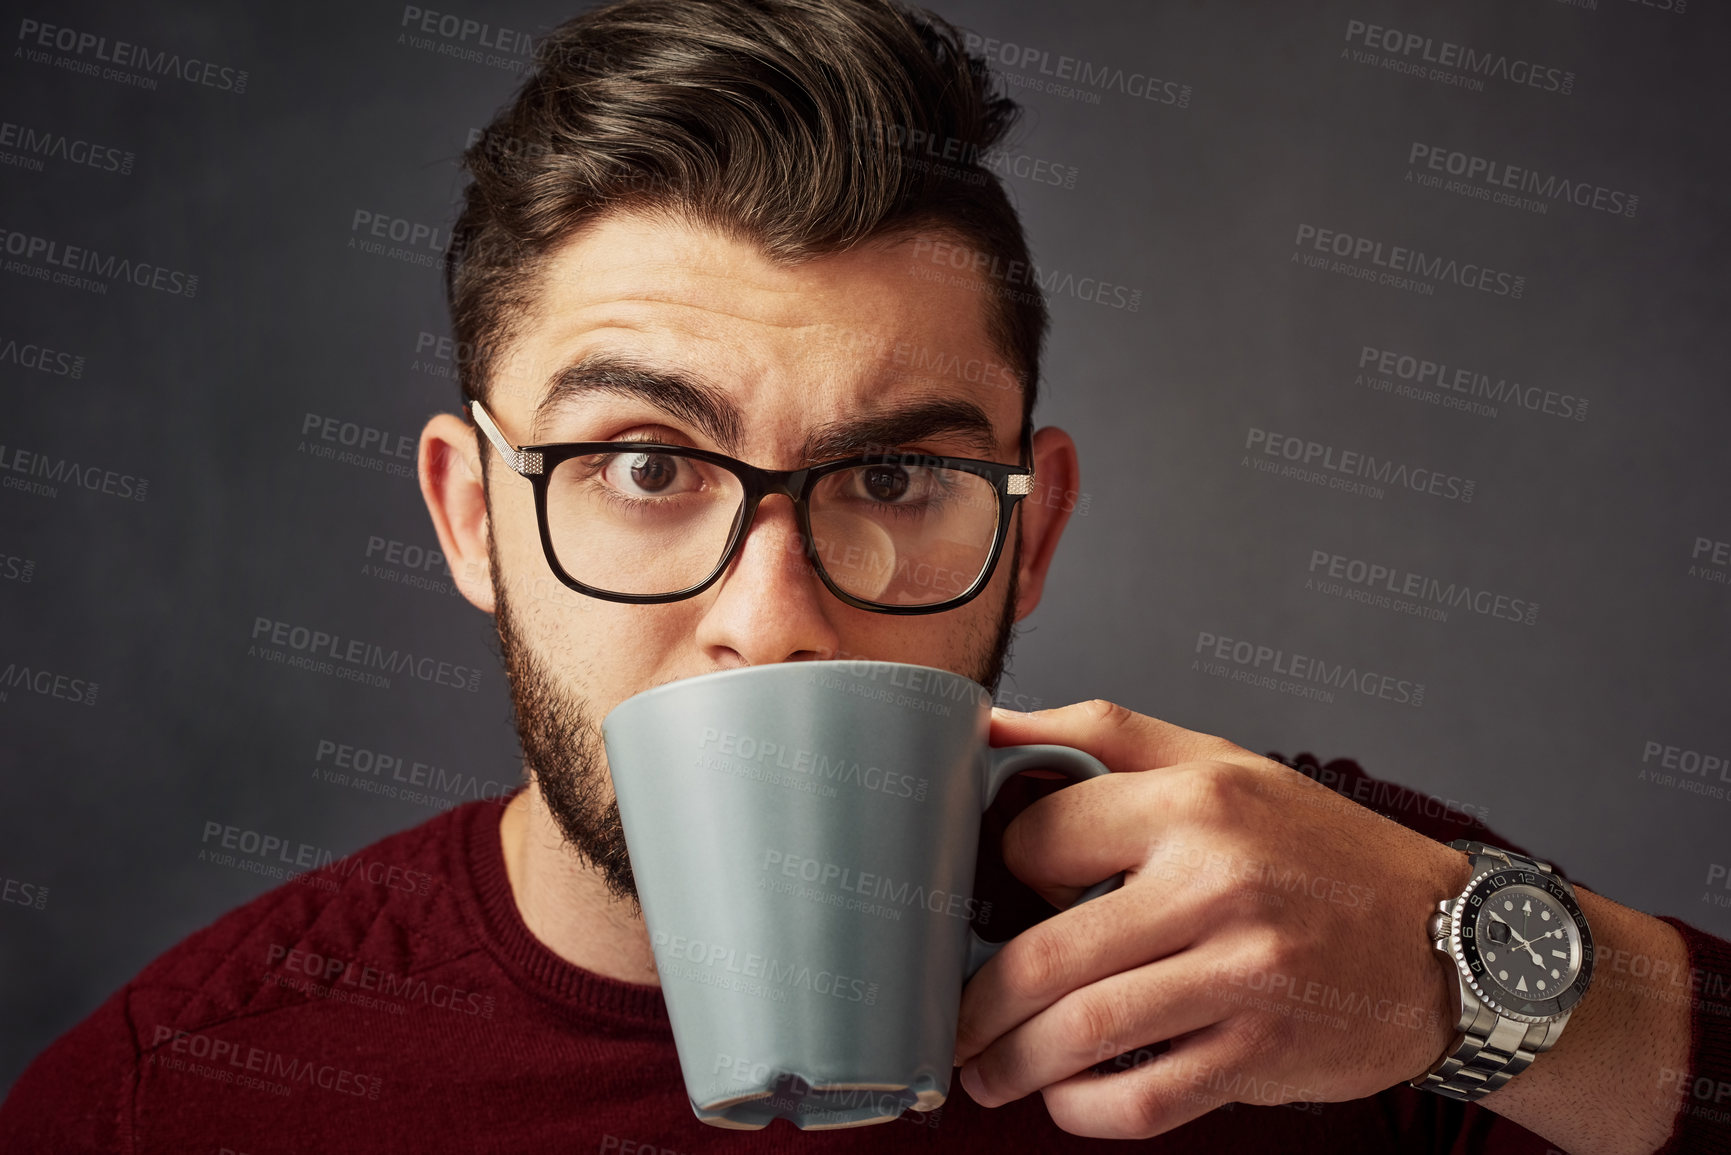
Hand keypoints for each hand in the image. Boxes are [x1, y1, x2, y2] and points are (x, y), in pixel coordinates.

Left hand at [952, 700, 1472, 1138]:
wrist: (1446, 940)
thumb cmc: (1316, 847)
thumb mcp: (1219, 761)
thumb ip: (1100, 734)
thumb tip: (989, 724)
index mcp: (1195, 803)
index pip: (1039, 836)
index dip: (1004, 867)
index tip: (1001, 894)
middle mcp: (1216, 887)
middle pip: (1045, 955)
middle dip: (975, 1003)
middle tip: (951, 1019)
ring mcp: (1241, 977)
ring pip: (1083, 1034)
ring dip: (1011, 1064)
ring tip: (983, 1069)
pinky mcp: (1260, 1053)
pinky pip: (1144, 1099)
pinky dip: (1085, 1108)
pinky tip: (1065, 1094)